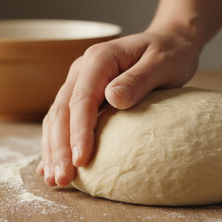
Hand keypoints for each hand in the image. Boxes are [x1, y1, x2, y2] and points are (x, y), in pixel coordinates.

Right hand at [35, 31, 200, 185]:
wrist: (169, 42)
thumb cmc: (170, 53)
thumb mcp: (163, 63)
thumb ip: (139, 79)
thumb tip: (113, 98)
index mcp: (100, 59)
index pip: (82, 99)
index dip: (79, 132)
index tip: (81, 160)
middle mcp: (83, 69)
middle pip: (63, 111)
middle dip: (60, 148)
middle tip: (63, 179)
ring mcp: (80, 81)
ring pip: (57, 118)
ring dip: (53, 149)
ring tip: (55, 179)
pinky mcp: (84, 93)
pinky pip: (64, 119)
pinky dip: (56, 142)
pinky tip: (50, 164)